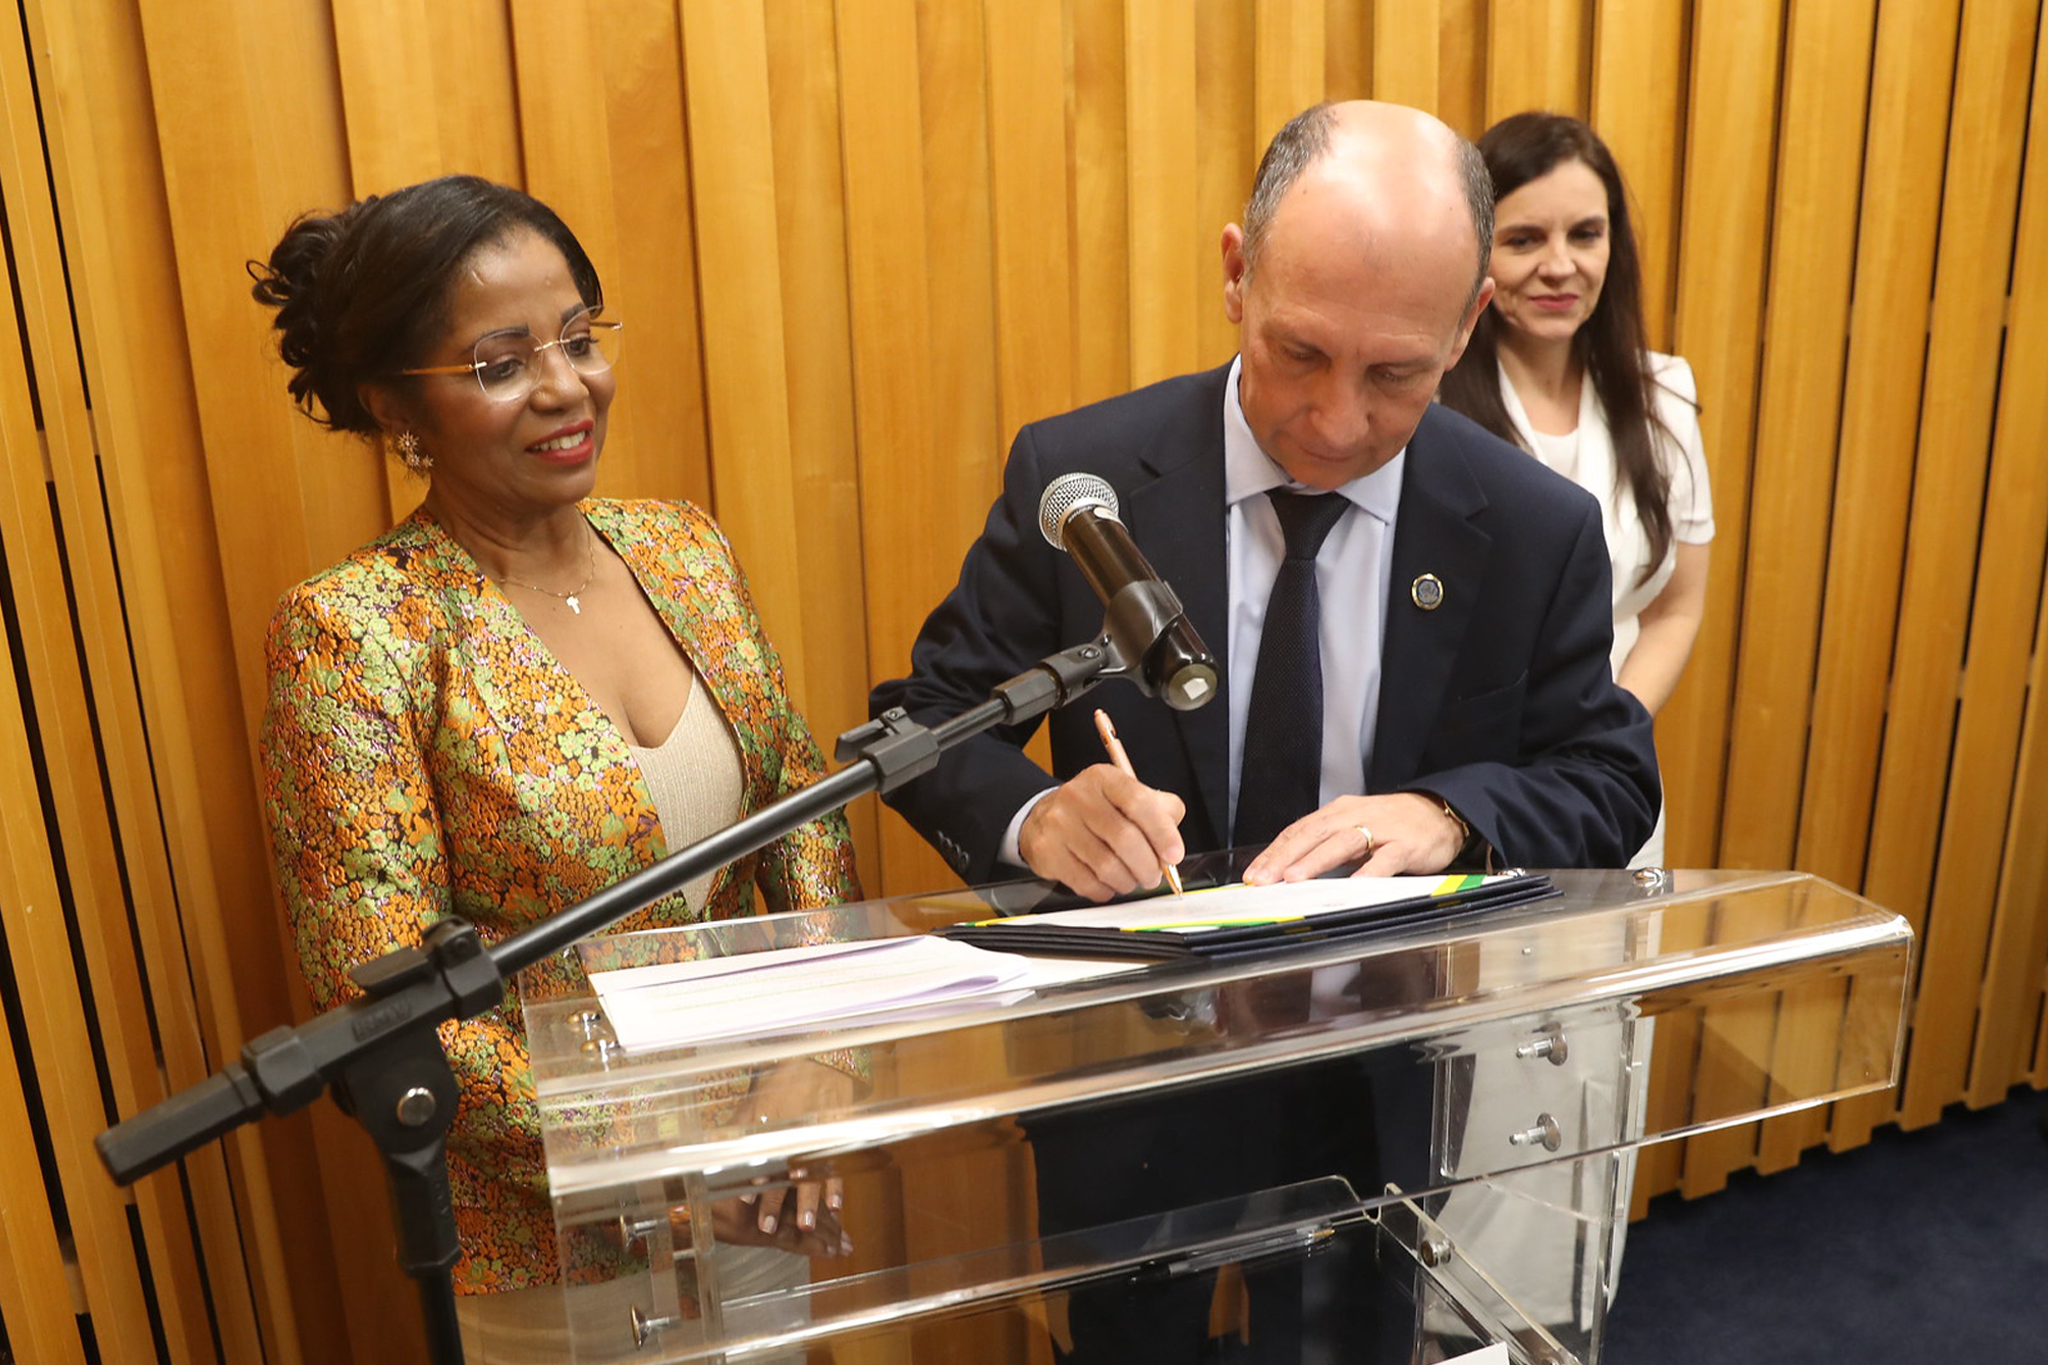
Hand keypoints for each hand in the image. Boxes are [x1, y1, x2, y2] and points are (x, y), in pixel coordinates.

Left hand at [713, 1059, 855, 1257]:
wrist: (822, 1062)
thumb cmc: (783, 1086)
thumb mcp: (756, 1103)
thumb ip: (738, 1129)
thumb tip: (712, 1151)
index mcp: (773, 1122)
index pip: (762, 1154)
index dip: (754, 1178)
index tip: (745, 1198)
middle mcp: (796, 1131)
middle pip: (786, 1169)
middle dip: (778, 1199)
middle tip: (768, 1226)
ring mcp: (819, 1134)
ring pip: (814, 1171)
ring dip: (809, 1200)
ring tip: (805, 1224)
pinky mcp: (838, 1136)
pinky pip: (839, 1163)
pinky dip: (837, 1185)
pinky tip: (834, 1206)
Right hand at [1017, 763, 1185, 901]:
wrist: (1043, 815)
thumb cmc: (1094, 809)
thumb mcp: (1127, 796)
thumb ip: (1160, 812)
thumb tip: (1172, 844)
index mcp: (1103, 778)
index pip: (1138, 802)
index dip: (1162, 832)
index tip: (1174, 854)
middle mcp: (1078, 797)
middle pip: (1124, 838)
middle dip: (1147, 865)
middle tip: (1153, 875)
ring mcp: (1059, 824)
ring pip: (1106, 866)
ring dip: (1127, 881)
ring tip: (1131, 879)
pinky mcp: (1047, 852)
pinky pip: (1086, 883)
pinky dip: (1105, 890)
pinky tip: (1108, 884)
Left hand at [1241, 792, 1463, 884]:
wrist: (1439, 811)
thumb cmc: (1392, 825)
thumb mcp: (1353, 829)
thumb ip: (1326, 847)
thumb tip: (1289, 871)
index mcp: (1337, 813)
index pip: (1298, 831)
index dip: (1273, 852)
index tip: (1252, 874)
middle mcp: (1354, 816)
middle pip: (1313, 834)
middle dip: (1284, 857)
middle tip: (1263, 879)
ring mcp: (1381, 829)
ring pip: (1342, 842)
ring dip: (1316, 860)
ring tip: (1295, 878)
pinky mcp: (1406, 844)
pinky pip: (1386, 858)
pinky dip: (1370, 870)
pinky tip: (1356, 884)